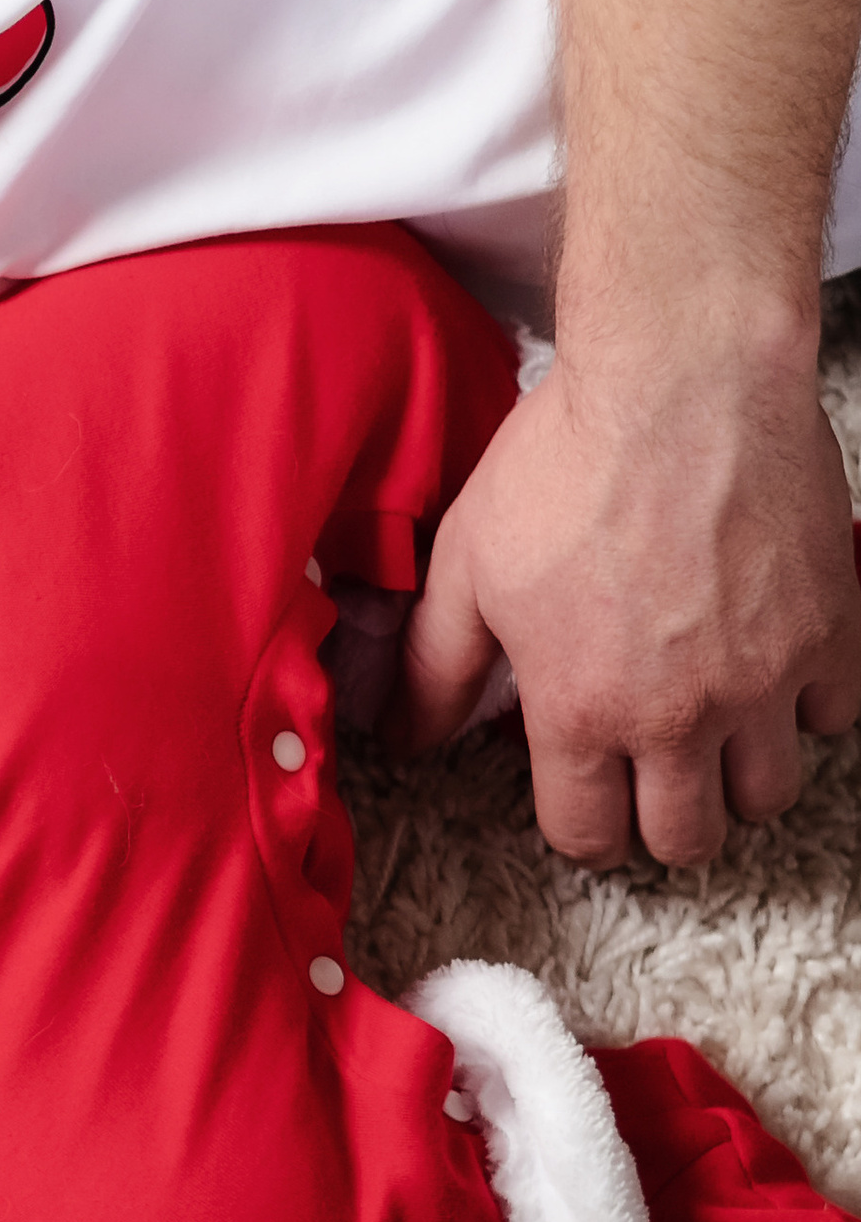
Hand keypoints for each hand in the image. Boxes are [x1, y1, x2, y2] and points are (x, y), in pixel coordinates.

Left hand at [395, 338, 860, 864]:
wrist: (684, 382)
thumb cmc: (564, 465)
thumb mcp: (467, 567)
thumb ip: (434, 667)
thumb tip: (404, 738)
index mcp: (581, 711)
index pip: (586, 834)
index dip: (580, 829)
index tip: (584, 801)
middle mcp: (679, 716)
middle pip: (685, 839)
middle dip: (661, 824)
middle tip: (649, 778)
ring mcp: (765, 680)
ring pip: (767, 795)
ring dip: (736, 777)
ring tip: (709, 732)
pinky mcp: (833, 632)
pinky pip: (834, 717)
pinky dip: (806, 708)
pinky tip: (769, 668)